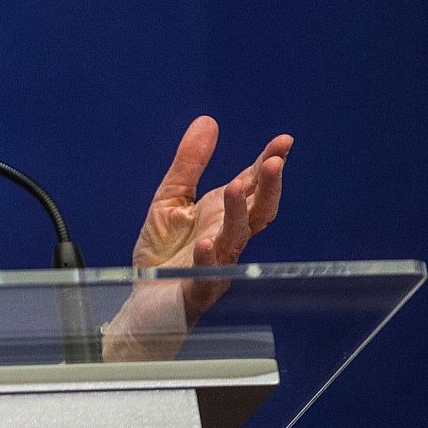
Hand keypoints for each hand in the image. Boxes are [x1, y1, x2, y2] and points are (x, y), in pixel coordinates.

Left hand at [132, 116, 290, 320]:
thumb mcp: (169, 199)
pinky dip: (208, 259)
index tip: (283, 142)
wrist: (143, 306)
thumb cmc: (163, 255)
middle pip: (257, 212)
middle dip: (267, 187)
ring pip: (236, 239)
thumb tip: (208, 121)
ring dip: (236, 213)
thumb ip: (188, 164)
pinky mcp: (197, 291)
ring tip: (233, 187)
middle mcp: (226, 238)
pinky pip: (207, 276)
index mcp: (221, 215)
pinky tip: (205, 243)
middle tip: (274, 162)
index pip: (251, 186)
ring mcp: (216, 266)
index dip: (267, 164)